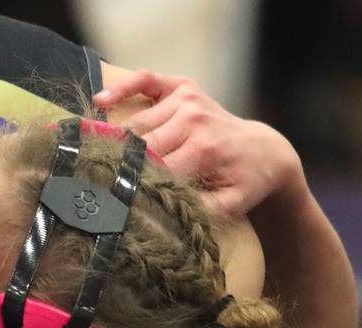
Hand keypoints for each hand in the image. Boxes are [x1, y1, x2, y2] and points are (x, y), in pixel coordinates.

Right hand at [95, 70, 304, 216]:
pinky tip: (101, 100)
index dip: (131, 182)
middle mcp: (193, 119)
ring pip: (135, 124)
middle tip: (101, 179)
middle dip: (122, 162)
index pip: (151, 169)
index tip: (114, 195)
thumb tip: (160, 209)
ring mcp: (186, 99)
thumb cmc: (242, 183)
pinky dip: (122, 88)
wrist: (264, 152)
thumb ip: (197, 209)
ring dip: (120, 141)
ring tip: (106, 157)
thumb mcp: (228, 206)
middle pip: (138, 145)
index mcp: (203, 150)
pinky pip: (145, 80)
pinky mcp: (181, 87)